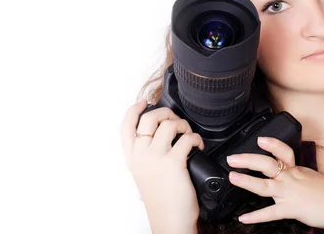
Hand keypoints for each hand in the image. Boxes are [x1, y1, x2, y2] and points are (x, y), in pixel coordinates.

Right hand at [120, 100, 204, 232]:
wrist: (170, 221)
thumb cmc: (161, 201)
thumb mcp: (144, 177)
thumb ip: (145, 158)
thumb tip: (155, 140)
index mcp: (132, 159)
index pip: (125, 127)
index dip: (133, 110)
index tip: (143, 102)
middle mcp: (141, 155)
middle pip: (149, 118)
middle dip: (166, 113)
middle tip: (176, 121)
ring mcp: (156, 157)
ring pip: (169, 124)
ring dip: (184, 125)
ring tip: (189, 135)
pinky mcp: (173, 161)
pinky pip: (187, 138)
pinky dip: (196, 138)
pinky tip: (198, 146)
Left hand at [226, 136, 323, 231]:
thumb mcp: (315, 177)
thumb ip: (300, 175)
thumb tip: (291, 175)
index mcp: (298, 170)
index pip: (284, 152)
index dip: (271, 144)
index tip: (259, 139)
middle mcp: (292, 178)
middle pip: (268, 164)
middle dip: (248, 159)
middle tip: (233, 158)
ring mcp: (290, 193)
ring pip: (265, 185)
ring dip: (247, 181)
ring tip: (233, 177)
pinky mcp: (291, 209)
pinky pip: (271, 213)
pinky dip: (256, 217)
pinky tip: (244, 219)